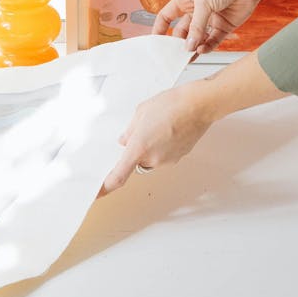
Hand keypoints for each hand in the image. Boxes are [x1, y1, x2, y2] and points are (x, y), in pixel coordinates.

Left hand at [97, 81, 212, 195]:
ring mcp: (168, 160)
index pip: (118, 176)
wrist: (199, 104)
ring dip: (151, 147)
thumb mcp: (142, 111)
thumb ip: (130, 130)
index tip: (98, 192)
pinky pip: (165, 156)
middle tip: (143, 131)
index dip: (105, 188)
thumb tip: (125, 140)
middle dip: (136, 151)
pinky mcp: (179, 157)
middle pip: (136, 164)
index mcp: (139, 147)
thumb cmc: (173, 104)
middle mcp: (153, 159)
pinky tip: (170, 128)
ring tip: (160, 124)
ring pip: (151, 160)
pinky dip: (164, 146)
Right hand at [152, 0, 260, 53]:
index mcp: (185, 0)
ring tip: (188, 56)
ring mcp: (209, 20)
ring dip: (192, 47)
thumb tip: (188, 45)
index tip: (156, 42)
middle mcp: (196, 11)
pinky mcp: (223, 27)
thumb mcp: (204, 2)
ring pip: (197, 39)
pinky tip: (202, 49)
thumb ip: (196, 26)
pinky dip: (207, 47)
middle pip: (181, 31)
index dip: (160, 28)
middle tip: (175, 55)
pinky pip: (212, 41)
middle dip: (178, 43)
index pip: (167, 16)